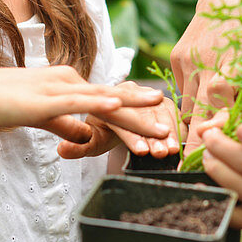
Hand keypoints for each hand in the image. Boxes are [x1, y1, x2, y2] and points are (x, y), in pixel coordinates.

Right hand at [0, 65, 163, 142]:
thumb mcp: (38, 117)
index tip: (155, 132)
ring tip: (162, 128)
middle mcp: (68, 80)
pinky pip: (79, 101)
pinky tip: (120, 107)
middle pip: (115, 102)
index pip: (107, 104)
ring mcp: (58, 87)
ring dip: (136, 117)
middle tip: (172, 132)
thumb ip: (64, 126)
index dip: (132, 121)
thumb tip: (86, 137)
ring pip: (105, 103)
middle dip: (145, 119)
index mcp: (67, 83)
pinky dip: (101, 103)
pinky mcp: (44, 98)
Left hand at [57, 83, 180, 158]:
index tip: (141, 151)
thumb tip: (62, 150)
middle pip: (142, 112)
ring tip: (170, 150)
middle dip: (153, 134)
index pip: (118, 115)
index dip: (131, 135)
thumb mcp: (89, 140)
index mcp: (105, 96)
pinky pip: (171, 112)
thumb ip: (78, 146)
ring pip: (159, 111)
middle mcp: (127, 89)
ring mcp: (146, 93)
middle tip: (160, 152)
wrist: (110, 112)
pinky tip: (179, 142)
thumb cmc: (99, 129)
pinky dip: (176, 127)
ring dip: (167, 132)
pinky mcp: (160, 99)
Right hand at [170, 0, 241, 151]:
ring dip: (196, 125)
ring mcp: (188, 60)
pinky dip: (191, 103)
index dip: (218, 131)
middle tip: (193, 172)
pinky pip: (181, 92)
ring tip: (205, 144)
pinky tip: (203, 102)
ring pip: (187, 107)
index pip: (221, 103)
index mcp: (236, 63)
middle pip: (198, 114)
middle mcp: (208, 62)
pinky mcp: (177, 57)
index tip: (217, 155)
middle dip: (197, 146)